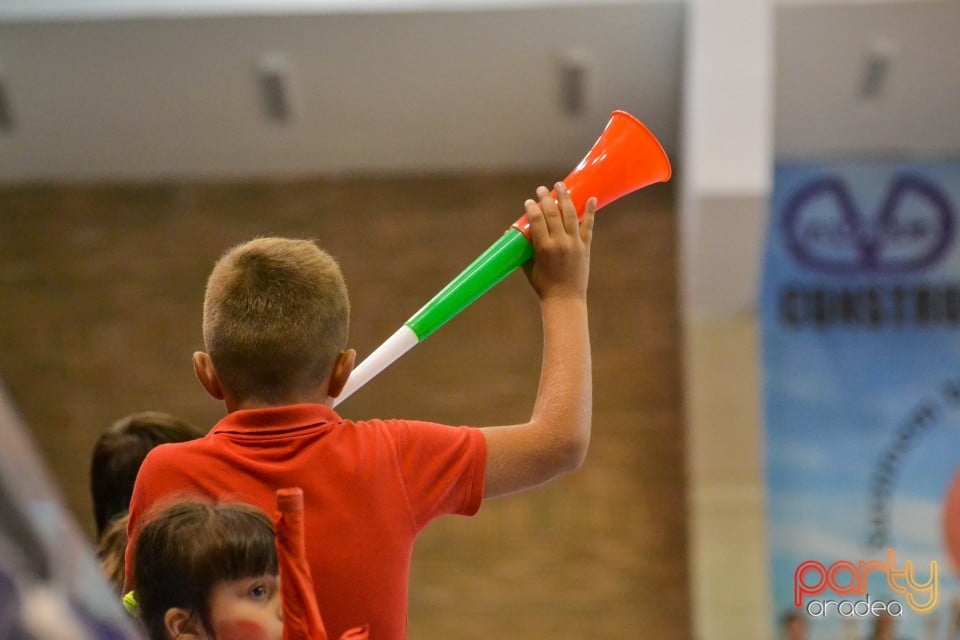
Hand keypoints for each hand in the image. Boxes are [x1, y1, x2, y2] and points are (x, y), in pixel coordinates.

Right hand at [522, 182, 595, 300]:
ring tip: (560, 186)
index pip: (537, 219)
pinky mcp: (585, 247)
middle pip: (553, 213)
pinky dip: (590, 211)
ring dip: (565, 198)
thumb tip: (511, 233)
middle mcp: (560, 243)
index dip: (532, 207)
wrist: (565, 299)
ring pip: (570, 214)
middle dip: (546, 198)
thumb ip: (522, 248)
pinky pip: (588, 225)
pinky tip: (591, 198)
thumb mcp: (528, 266)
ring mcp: (574, 244)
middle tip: (542, 189)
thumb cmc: (543, 285)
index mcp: (544, 248)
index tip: (529, 201)